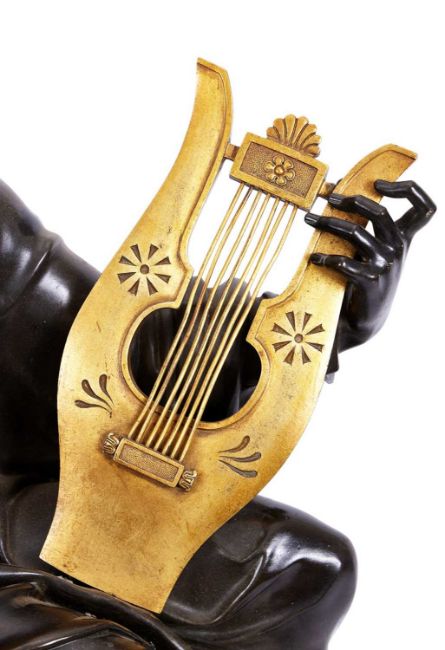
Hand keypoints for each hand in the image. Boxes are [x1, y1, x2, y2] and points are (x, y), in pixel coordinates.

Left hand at [304, 181, 435, 360]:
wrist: (365, 321)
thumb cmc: (364, 278)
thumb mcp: (372, 249)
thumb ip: (362, 222)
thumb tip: (335, 187)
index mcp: (403, 238)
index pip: (425, 208)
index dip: (408, 189)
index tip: (379, 183)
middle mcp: (399, 249)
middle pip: (380, 212)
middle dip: (351, 200)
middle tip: (327, 198)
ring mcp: (386, 266)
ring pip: (356, 233)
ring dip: (328, 223)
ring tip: (309, 219)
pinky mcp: (370, 282)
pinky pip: (344, 263)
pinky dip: (325, 258)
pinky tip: (312, 258)